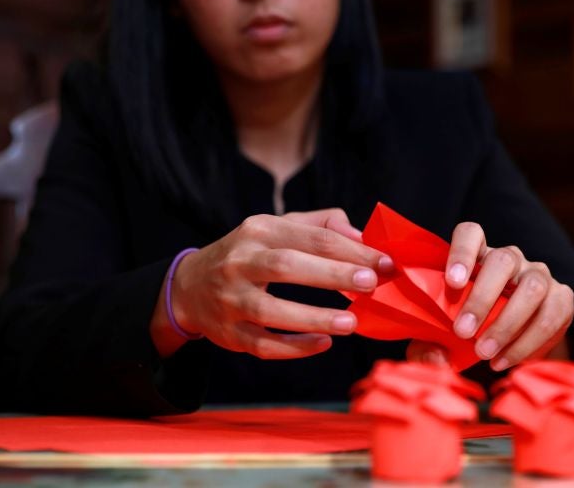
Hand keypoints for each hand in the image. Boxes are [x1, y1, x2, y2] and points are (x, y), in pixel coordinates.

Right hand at [150, 208, 392, 357]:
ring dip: (314, 317)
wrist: (190, 286)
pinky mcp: (229, 334)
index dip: (350, 249)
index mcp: (259, 229)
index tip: (383, 263)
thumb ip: (319, 225)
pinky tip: (324, 343)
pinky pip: (263, 345)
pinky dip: (295, 347)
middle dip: (332, 275)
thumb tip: (359, 236)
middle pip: (286, 266)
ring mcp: (231, 299)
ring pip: (271, 310)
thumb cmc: (249, 253)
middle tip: (370, 284)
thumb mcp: (277, 227)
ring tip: (351, 322)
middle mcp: (240, 261)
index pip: (310, 236)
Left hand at [408, 222, 573, 370]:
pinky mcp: (562, 299)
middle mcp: (511, 259)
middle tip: (463, 331)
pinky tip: (504, 360)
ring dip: (506, 324)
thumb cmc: (469, 328)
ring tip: (484, 353)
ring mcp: (539, 275)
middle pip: (503, 260)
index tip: (452, 282)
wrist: (510, 343)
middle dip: (482, 298)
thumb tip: (435, 357)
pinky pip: (551, 316)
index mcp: (478, 255)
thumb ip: (432, 340)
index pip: (471, 234)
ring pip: (532, 287)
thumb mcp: (445, 331)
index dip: (462, 253)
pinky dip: (526, 343)